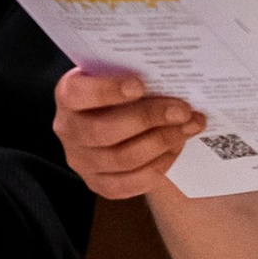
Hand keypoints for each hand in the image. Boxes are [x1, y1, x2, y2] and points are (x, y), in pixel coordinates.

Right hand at [53, 66, 206, 200]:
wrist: (117, 118)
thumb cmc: (121, 91)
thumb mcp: (120, 75)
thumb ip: (135, 74)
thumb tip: (172, 78)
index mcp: (68, 96)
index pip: (76, 94)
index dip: (106, 91)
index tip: (140, 85)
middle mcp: (68, 131)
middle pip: (104, 131)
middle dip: (149, 119)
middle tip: (182, 110)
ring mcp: (82, 161)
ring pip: (122, 159)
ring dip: (162, 142)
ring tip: (189, 126)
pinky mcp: (100, 184)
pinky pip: (131, 183)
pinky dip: (160, 164)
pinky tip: (177, 146)